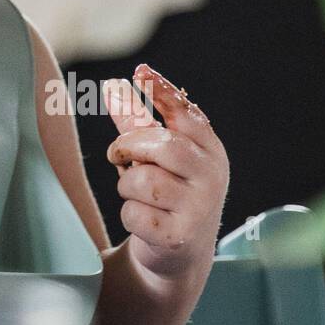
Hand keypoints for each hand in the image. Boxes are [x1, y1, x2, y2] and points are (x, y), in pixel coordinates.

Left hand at [102, 64, 229, 280]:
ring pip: (143, 180)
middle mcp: (212, 176)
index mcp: (210, 149)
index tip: (141, 72)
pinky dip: (129, 213)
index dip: (162, 91)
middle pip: (163, 145)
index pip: (186, 112)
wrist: (181, 252)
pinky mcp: (178, 237)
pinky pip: (134, 212)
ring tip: (138, 192)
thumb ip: (135, 120)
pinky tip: (144, 218)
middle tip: (119, 154)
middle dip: (129, 146)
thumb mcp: (156, 153)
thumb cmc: (169, 191)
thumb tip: (112, 84)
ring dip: (127, 185)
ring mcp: (199, 208)